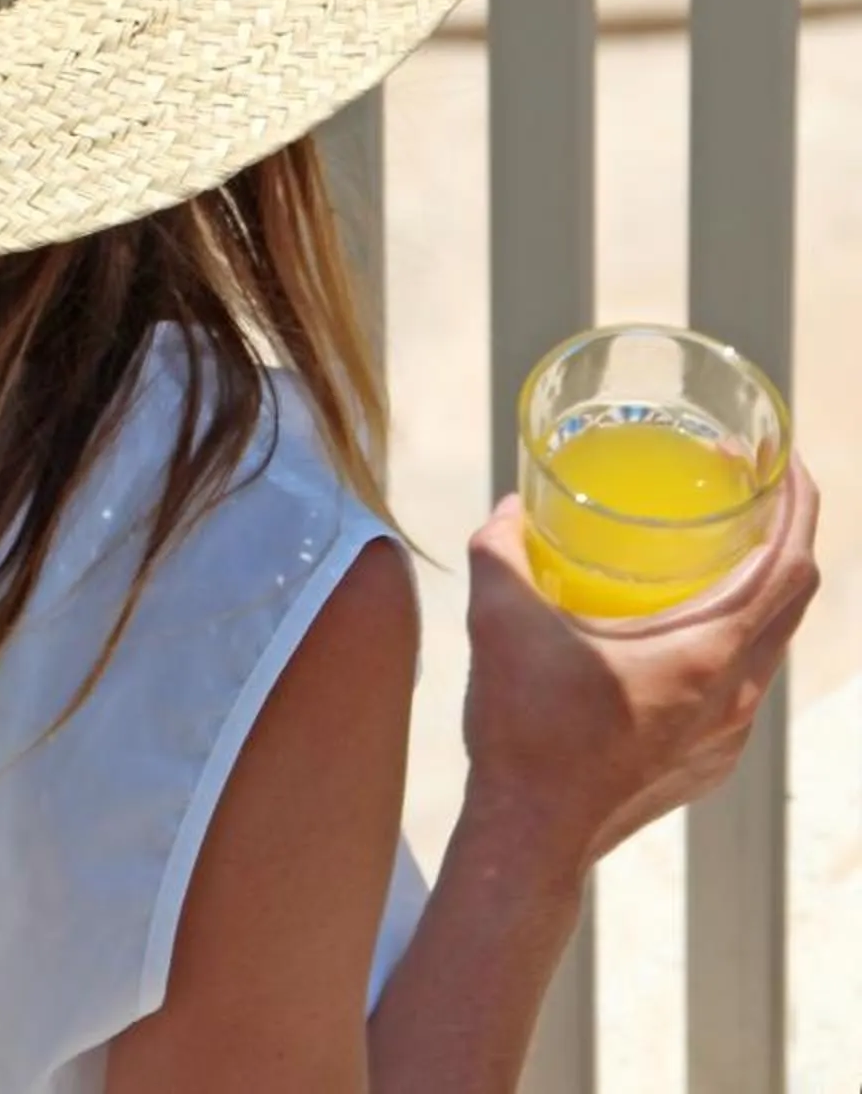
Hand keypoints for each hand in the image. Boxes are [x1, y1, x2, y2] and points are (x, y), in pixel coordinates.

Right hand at [458, 458, 819, 876]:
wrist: (531, 837)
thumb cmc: (523, 730)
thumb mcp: (499, 617)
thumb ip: (501, 546)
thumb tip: (510, 505)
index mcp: (705, 655)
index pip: (788, 565)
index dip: (799, 505)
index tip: (786, 460)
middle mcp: (735, 696)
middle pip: (794, 599)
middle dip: (785, 534)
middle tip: (752, 489)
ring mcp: (729, 736)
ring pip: (770, 644)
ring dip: (760, 588)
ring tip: (721, 547)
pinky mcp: (710, 763)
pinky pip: (744, 684)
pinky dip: (734, 637)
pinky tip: (685, 624)